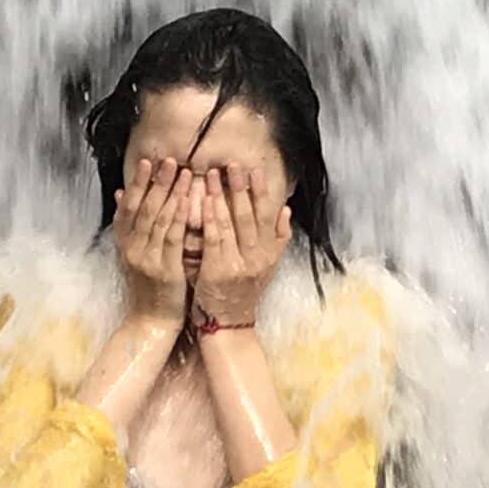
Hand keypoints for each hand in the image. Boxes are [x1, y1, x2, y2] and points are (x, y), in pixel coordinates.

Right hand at [114, 157, 197, 326]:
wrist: (151, 320)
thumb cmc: (148, 285)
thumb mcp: (133, 253)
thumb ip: (129, 224)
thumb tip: (120, 193)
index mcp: (123, 242)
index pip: (127, 206)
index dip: (136, 183)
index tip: (147, 161)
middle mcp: (131, 248)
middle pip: (143, 208)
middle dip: (156, 182)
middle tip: (169, 159)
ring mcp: (146, 258)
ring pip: (158, 219)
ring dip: (171, 193)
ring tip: (184, 172)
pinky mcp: (163, 269)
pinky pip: (172, 237)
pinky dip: (179, 217)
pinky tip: (188, 201)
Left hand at [190, 165, 291, 326]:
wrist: (230, 323)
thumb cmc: (244, 290)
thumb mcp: (268, 266)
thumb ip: (278, 238)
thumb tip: (285, 209)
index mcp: (270, 253)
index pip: (268, 215)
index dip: (262, 191)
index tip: (256, 170)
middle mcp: (257, 257)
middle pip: (249, 215)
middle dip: (240, 188)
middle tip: (232, 164)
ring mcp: (238, 263)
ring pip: (231, 223)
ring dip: (220, 196)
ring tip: (210, 174)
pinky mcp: (218, 270)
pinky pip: (214, 238)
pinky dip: (210, 217)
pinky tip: (203, 200)